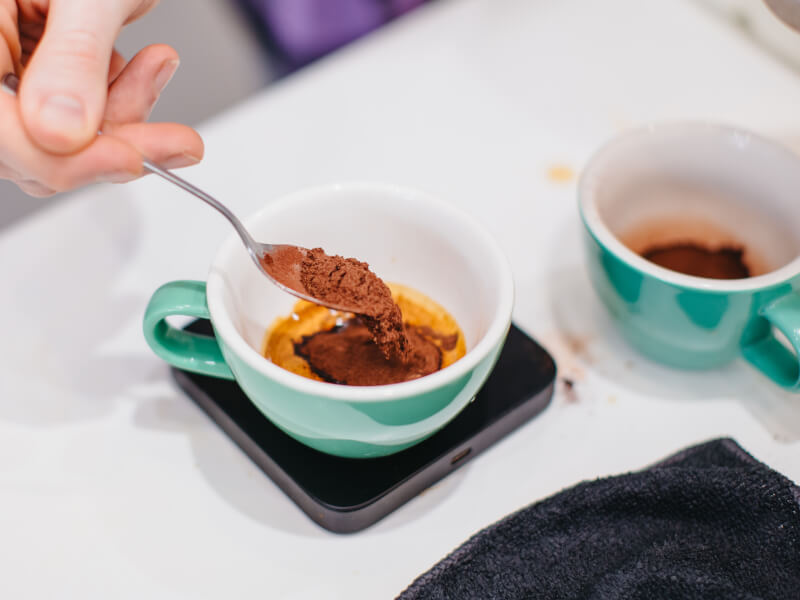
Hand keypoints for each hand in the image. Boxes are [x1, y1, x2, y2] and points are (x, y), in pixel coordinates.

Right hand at [0, 0, 203, 195]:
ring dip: (122, 117)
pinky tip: (144, 67)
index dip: (64, 160)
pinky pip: (75, 119)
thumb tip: (62, 134)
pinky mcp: (34, 76)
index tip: (132, 159)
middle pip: (27, 148)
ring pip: (57, 142)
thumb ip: (73, 58)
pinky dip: (118, 101)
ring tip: (156, 66)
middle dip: (109, 141)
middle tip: (175, 138)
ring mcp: (4, 69)